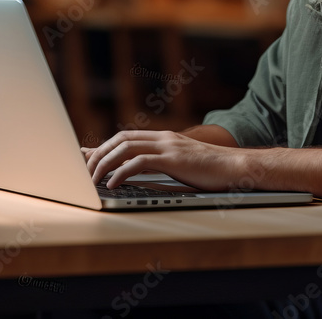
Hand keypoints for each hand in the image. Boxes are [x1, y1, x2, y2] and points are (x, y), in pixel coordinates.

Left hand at [82, 130, 245, 190]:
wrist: (236, 167)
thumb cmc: (212, 170)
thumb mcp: (183, 164)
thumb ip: (164, 163)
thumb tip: (145, 172)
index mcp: (164, 138)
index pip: (126, 137)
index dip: (104, 146)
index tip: (87, 156)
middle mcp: (163, 138)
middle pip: (120, 139)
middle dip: (99, 154)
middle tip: (85, 170)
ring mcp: (168, 146)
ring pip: (125, 148)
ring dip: (104, 163)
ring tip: (92, 179)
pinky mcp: (172, 159)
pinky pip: (139, 162)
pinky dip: (121, 172)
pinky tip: (113, 184)